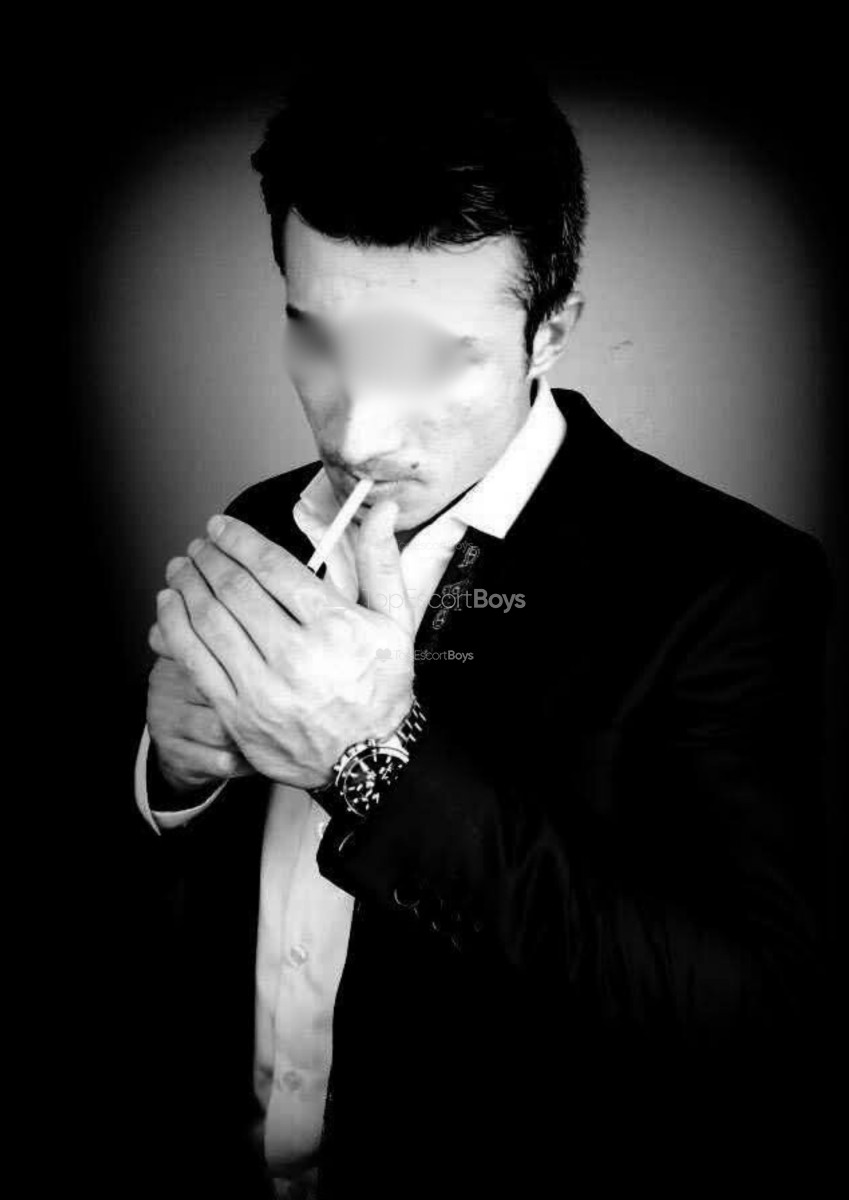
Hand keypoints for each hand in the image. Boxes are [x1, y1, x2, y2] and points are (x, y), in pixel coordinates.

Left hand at [151, 499, 414, 789]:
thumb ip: (383, 561)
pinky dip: (175, 626)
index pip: (271, 567)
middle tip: (200, 544)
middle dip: (209, 558)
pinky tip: (169, 605)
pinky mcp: (237, 713)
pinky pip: (194, 661)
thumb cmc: (381, 687)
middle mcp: (296, 655)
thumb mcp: (397, 622)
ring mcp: (262, 687)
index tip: (221, 526)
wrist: (367, 760)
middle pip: (234, 589)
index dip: (238, 540)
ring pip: (209, 620)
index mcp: (334, 626)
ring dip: (186, 585)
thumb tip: (383, 508)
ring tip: (180, 567)